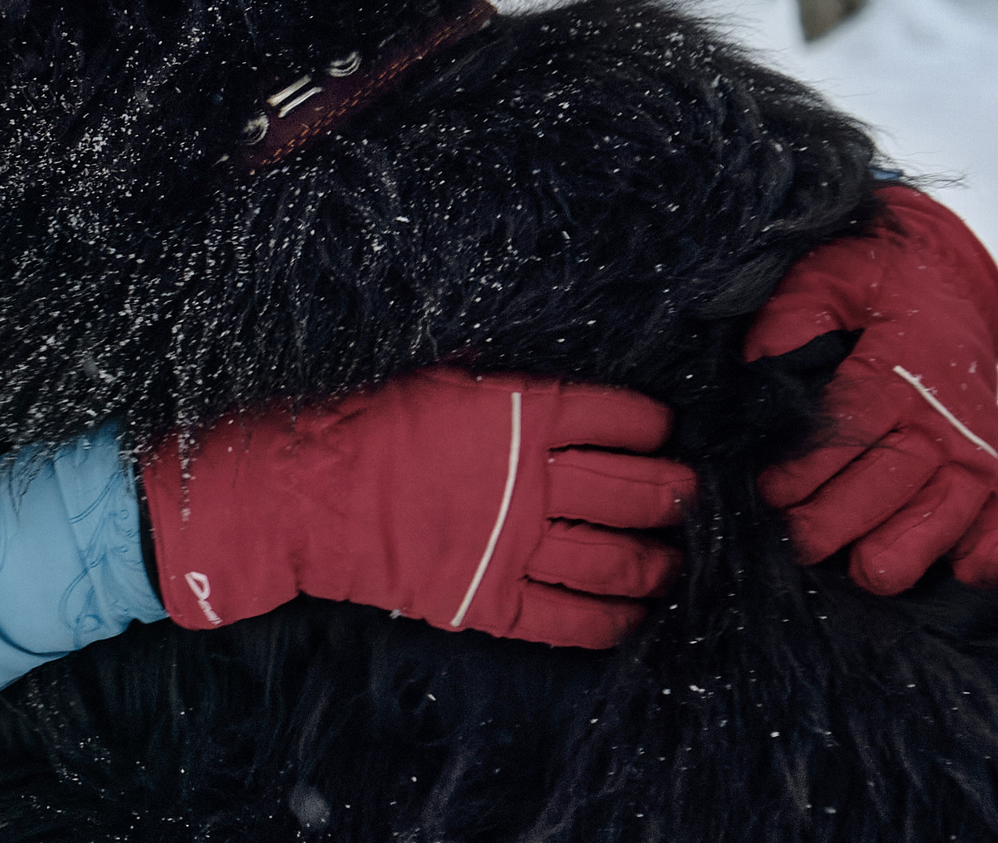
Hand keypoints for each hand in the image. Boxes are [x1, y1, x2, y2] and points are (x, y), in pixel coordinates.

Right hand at [141, 369, 693, 650]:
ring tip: (677, 558)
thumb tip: (541, 377)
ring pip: (614, 557)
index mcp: (517, 415)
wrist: (305, 494)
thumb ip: (497, 385)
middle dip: (673, 492)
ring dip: (657, 559)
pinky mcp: (490, 600)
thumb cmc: (363, 423)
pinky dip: (612, 620)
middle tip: (693, 494)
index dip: (649, 423)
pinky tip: (637, 615)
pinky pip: (570, 619)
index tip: (663, 429)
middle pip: (631, 487)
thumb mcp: (437, 378)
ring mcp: (514, 545)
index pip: (612, 416)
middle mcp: (529, 480)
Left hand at [747, 184, 997, 594]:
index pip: (853, 424)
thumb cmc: (870, 286)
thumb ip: (790, 320)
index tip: (769, 491)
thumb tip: (764, 366)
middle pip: (896, 475)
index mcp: (900, 364)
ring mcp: (975, 447)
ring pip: (950, 507)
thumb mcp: (822, 280)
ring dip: (911, 545)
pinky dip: (991, 550)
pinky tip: (964, 573)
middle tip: (797, 542)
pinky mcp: (992, 471)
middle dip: (842, 517)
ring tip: (868, 574)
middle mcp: (945, 412)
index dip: (810, 463)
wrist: (939, 284)